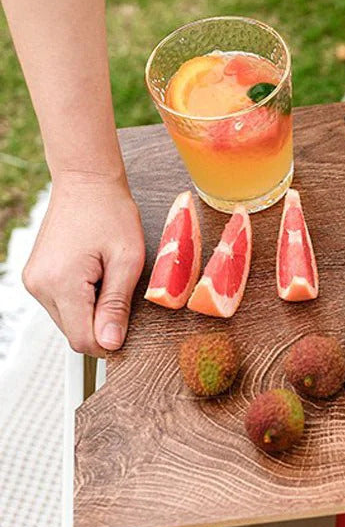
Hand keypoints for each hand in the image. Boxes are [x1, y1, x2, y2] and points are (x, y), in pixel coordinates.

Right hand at [23, 172, 144, 354]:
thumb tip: (110, 343)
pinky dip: (82, 302)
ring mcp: (35, 281)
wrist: (86, 182)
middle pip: (74, 334)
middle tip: (120, 292)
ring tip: (107, 279)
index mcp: (60, 283)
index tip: (128, 326)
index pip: (83, 340)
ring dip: (92, 312)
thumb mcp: (127, 262)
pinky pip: (63, 306)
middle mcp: (39, 285)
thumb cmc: (110, 213)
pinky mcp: (37, 277)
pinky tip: (95, 278)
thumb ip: (117, 306)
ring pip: (69, 322)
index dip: (110, 342)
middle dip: (102, 325)